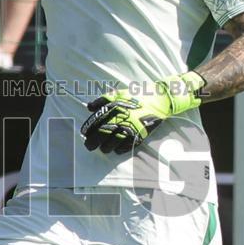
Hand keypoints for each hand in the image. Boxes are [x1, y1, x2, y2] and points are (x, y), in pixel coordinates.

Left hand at [80, 73, 204, 153]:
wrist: (159, 99)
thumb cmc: (137, 96)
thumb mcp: (119, 94)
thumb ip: (103, 100)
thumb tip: (89, 107)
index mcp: (114, 108)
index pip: (96, 121)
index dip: (88, 130)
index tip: (84, 134)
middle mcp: (120, 118)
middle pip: (102, 134)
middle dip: (93, 142)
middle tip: (89, 146)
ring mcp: (130, 127)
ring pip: (112, 143)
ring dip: (105, 148)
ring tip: (103, 148)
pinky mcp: (139, 134)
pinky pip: (126, 146)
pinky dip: (119, 149)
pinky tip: (115, 150)